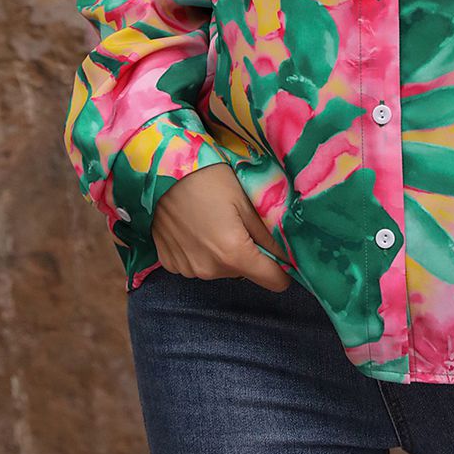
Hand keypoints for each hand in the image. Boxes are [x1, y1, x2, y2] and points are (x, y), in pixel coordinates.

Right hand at [149, 163, 293, 291]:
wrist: (160, 172)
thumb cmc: (209, 179)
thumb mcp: (247, 200)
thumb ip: (271, 234)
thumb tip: (293, 256)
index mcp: (235, 255)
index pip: (274, 282)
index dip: (283, 268)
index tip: (279, 250)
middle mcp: (210, 270)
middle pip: (245, 273)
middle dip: (249, 253)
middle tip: (239, 222)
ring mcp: (188, 269)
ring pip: (221, 269)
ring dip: (224, 253)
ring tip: (214, 221)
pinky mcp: (170, 264)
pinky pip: (198, 265)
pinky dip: (201, 252)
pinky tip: (195, 227)